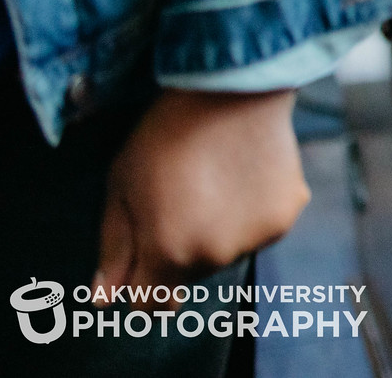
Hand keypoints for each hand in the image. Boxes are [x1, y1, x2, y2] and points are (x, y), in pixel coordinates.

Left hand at [94, 88, 308, 289]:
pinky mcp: (287, 212)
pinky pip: (261, 227)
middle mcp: (217, 255)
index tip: (143, 248)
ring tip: (214, 180)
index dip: (141, 280)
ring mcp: (258, 235)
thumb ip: (114, 248)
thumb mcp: (120, 188)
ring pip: (228, 251)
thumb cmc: (164, 134)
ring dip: (218, 231)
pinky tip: (243, 173)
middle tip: (180, 198)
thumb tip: (103, 299)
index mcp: (168, 252)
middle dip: (180, 250)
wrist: (230, 87)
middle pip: (191, 276)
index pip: (151, 304)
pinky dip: (251, 211)